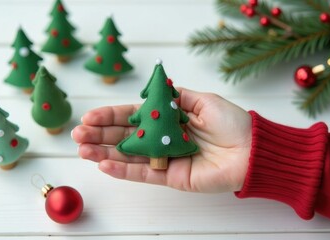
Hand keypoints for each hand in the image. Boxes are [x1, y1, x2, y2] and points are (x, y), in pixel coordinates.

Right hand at [72, 88, 251, 192]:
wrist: (252, 151)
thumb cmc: (231, 123)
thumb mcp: (202, 100)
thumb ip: (175, 96)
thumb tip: (153, 90)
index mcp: (168, 118)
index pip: (133, 116)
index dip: (111, 115)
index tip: (89, 116)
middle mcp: (162, 137)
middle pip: (125, 136)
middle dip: (100, 134)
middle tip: (77, 135)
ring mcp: (164, 158)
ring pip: (128, 155)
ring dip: (103, 152)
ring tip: (82, 150)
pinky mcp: (170, 177)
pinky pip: (143, 173)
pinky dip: (122, 169)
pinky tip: (103, 164)